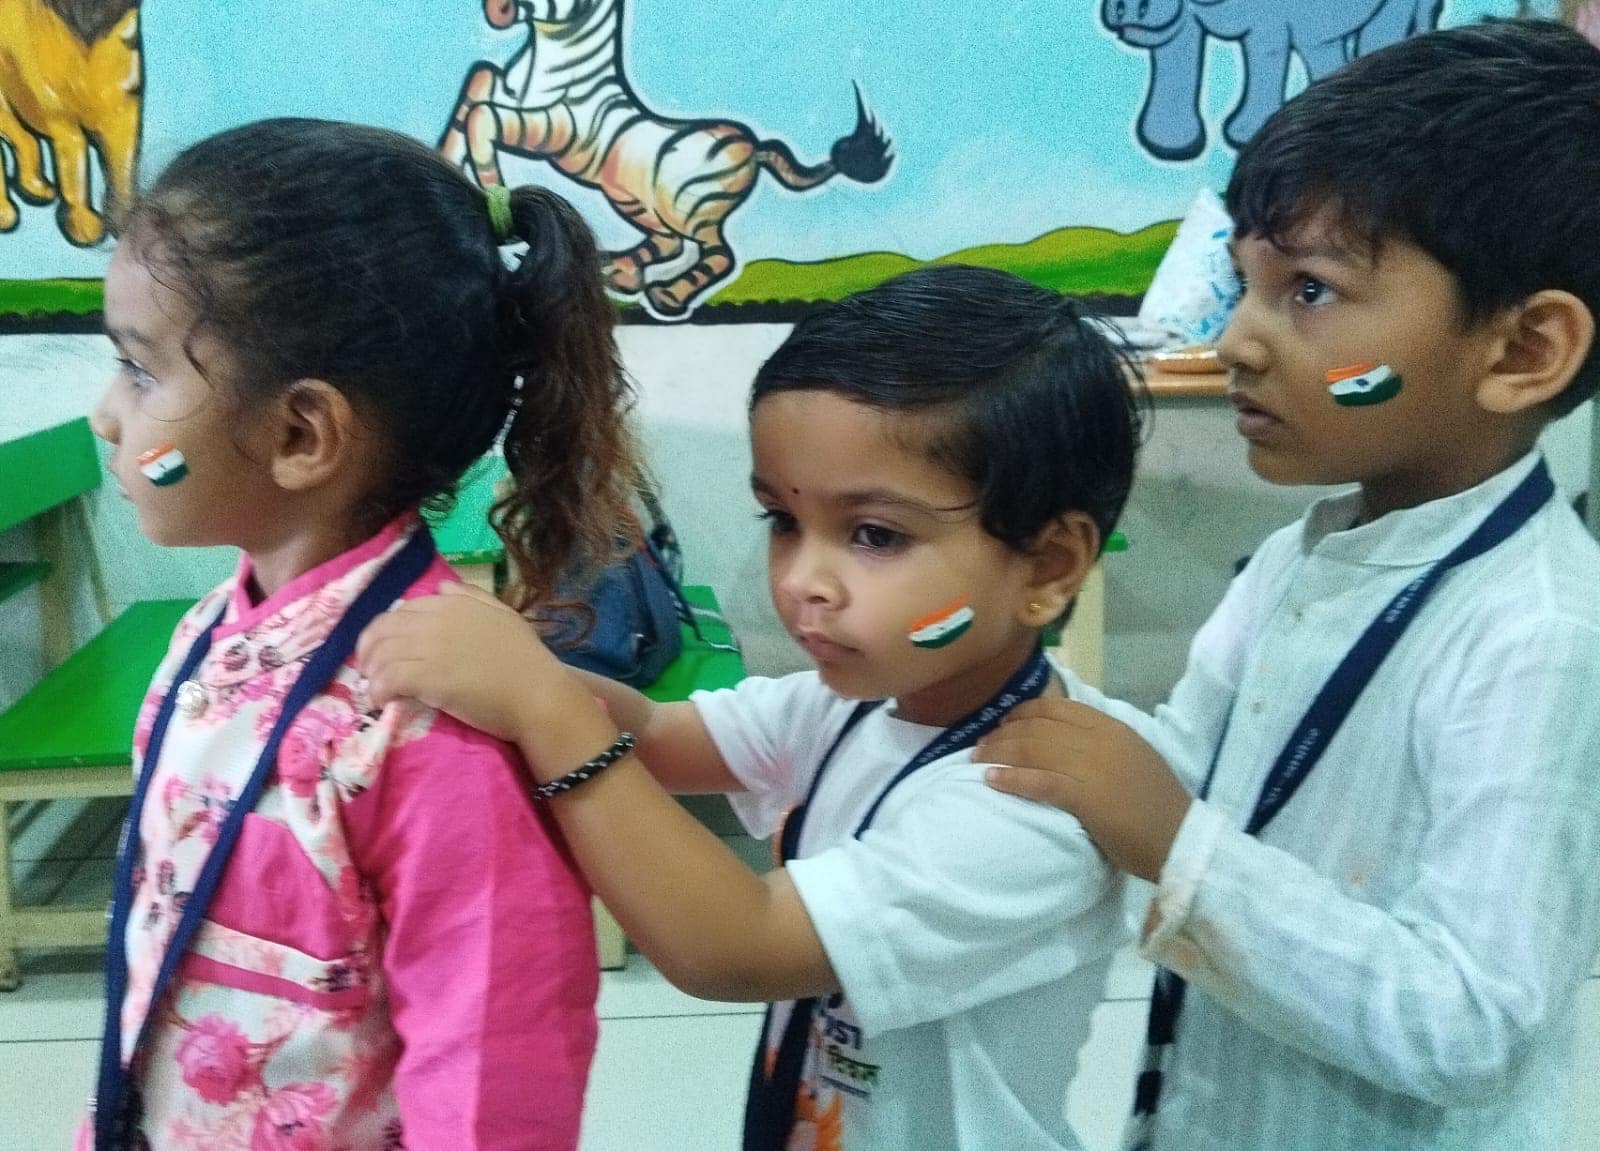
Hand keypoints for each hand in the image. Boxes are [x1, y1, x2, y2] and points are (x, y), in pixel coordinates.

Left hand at [357, 581, 603, 751]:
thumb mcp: (504, 616)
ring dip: (371, 673)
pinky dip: (377, 690)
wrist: (538, 694)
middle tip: (370, 671)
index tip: (387, 648)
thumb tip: (442, 588)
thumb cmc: (527, 660)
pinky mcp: (427, 676)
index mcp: (455, 603)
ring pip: (380, 653)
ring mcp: (430, 646)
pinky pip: (387, 679)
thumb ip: (473, 597)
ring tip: (374, 690)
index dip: (388, 629)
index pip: (404, 609)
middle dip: (369, 650)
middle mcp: (437, 619)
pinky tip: (381, 701)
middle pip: (384, 628)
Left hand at [976, 699, 1191, 882]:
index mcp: (1113, 727)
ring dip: (999, 754)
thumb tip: (1066, 744)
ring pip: (1033, 750)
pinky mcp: (1086, 796)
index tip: (1004, 723)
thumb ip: (1102, 746)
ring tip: (976, 761)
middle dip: (1003, 734)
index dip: (1024, 713)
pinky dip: (1011, 779)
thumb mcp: (1132, 759)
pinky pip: (1039, 781)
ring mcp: (1093, 766)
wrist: (1182, 839)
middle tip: (981, 746)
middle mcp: (1100, 740)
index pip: (1058, 708)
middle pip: (1039, 727)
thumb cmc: (1158, 806)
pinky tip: (991, 781)